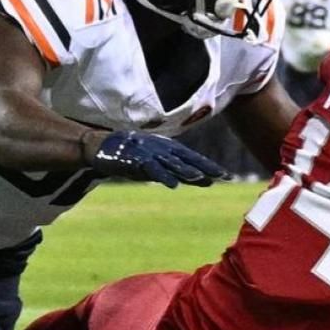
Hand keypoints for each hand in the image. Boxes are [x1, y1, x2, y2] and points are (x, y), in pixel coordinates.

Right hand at [85, 130, 226, 187]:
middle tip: (224, 176)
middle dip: (206, 168)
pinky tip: (173, 184)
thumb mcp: (158, 161)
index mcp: (169, 148)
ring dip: (187, 171)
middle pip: (188, 160)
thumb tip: (201, 179)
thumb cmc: (133, 154)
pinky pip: (152, 170)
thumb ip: (178, 170)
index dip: (209, 166)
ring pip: (173, 164)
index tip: (227, 176)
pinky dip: (163, 176)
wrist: (103, 145)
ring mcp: (150, 154)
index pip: (194, 158)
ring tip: (202, 178)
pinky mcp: (137, 160)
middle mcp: (163, 149)